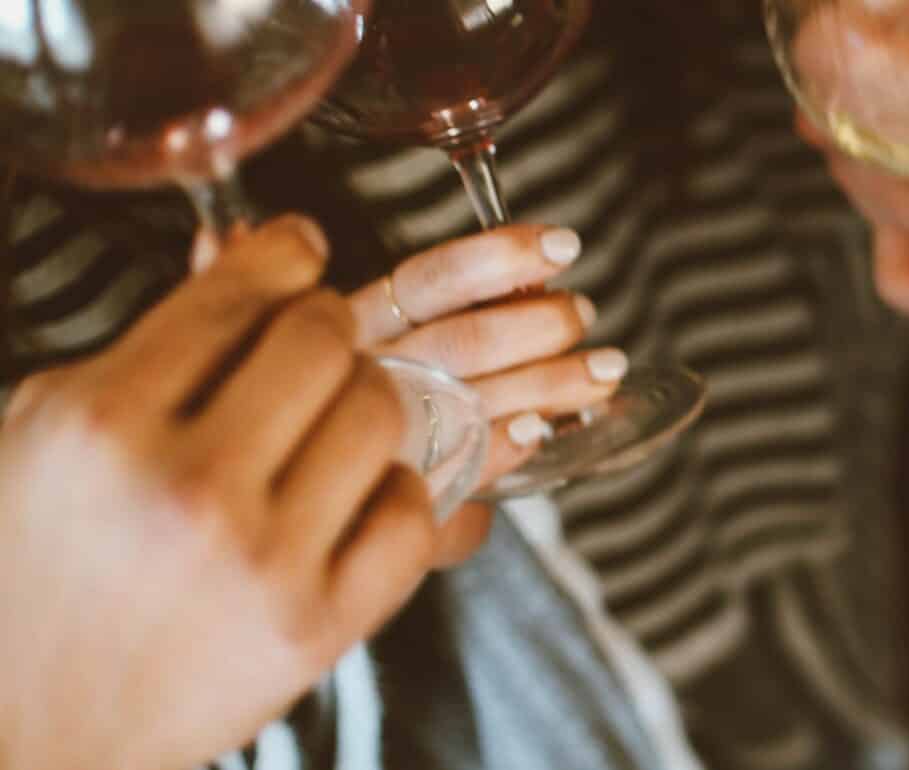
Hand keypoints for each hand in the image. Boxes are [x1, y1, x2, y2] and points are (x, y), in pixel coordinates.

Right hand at [0, 216, 435, 769]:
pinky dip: (395, 495)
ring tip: (331, 422)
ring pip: (382, 415)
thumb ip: (153, 345)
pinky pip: (413, 514)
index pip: (235, 297)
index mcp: (103, 423)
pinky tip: (352, 499)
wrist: (30, 727)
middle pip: (325, 342)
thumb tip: (251, 249)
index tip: (302, 249)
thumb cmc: (37, 568)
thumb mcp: (52, 435)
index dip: (286, 254)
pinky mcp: (319, 627)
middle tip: (315, 346)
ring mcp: (262, 561)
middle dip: (327, 328)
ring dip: (367, 403)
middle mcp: (187, 487)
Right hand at [348, 224, 622, 563]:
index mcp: (359, 322)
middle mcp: (364, 375)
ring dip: (549, 381)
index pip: (428, 281)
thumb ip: (457, 306)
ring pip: (471, 400)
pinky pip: (460, 466)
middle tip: (583, 314)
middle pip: (461, 340)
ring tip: (604, 368)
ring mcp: (380, 436)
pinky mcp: (396, 489)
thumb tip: (541, 279)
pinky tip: (540, 429)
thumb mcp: (394, 334)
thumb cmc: (368, 396)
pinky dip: (505, 444)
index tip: (561, 246)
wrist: (310, 491)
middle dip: (539, 324)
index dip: (497, 259)